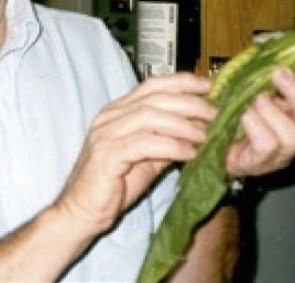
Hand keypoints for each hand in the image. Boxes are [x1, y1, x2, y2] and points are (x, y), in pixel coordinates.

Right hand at [53, 73, 216, 237]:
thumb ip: (165, 140)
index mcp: (117, 111)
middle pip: (154, 98)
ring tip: (204, 136)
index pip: (151, 85)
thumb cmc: (112, 185)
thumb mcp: (145, 158)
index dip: (181, 82)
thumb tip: (196, 129)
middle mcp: (109, 117)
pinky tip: (188, 153)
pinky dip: (171, 146)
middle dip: (188, 102)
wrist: (81, 211)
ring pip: (150, 117)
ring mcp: (106, 134)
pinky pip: (145, 144)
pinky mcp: (107, 155)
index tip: (207, 86)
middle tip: (213, 113)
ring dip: (182, 125)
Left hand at [225, 67, 294, 176]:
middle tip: (278, 74)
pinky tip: (240, 115)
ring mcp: (279, 154)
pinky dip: (254, 124)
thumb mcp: (243, 90)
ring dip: (271, 110)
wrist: (206, 145)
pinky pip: (267, 144)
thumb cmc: (229, 114)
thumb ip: (253, 77)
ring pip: (294, 135)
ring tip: (252, 100)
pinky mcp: (259, 163)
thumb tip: (257, 62)